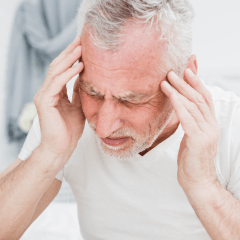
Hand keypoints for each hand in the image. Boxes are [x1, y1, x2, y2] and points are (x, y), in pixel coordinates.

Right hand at [34, 36, 84, 156]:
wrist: (62, 147)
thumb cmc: (70, 130)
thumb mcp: (78, 106)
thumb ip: (78, 92)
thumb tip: (86, 77)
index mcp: (55, 92)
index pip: (62, 70)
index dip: (72, 57)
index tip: (83, 47)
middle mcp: (48, 91)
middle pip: (57, 66)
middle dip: (69, 52)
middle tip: (81, 40)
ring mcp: (44, 95)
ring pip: (55, 71)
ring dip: (69, 59)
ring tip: (81, 48)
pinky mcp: (44, 102)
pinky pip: (57, 83)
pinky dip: (68, 74)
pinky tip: (79, 66)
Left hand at [161, 69, 219, 192]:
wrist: (197, 182)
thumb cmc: (191, 160)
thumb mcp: (191, 137)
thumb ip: (190, 123)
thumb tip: (182, 110)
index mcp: (210, 125)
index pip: (204, 99)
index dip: (196, 84)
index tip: (186, 71)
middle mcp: (211, 126)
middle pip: (199, 99)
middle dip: (186, 83)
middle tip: (173, 71)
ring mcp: (207, 133)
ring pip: (193, 105)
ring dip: (179, 91)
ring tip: (167, 80)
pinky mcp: (199, 140)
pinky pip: (187, 118)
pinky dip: (178, 104)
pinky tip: (170, 95)